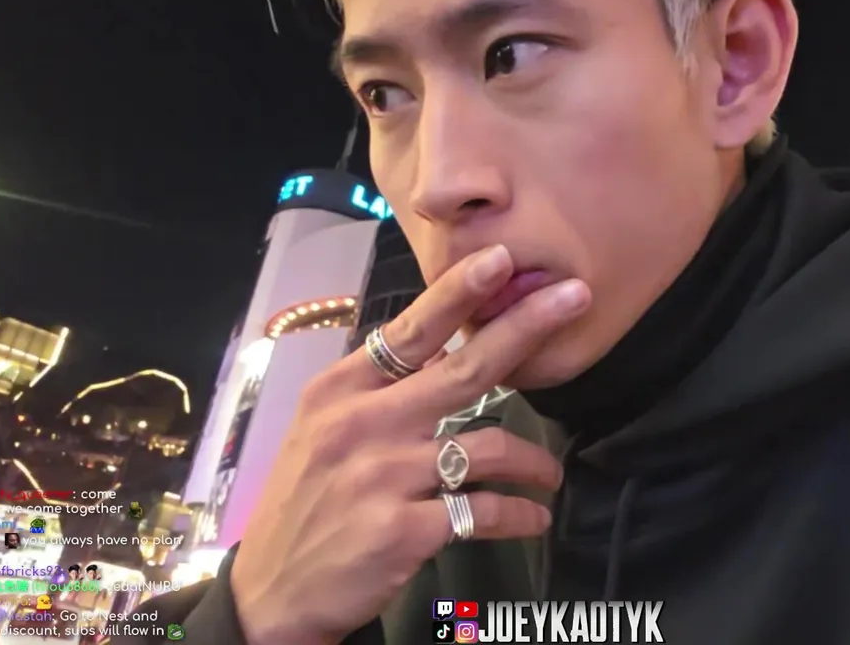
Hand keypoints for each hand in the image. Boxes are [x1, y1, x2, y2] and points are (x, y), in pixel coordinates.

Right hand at [229, 244, 590, 644]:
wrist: (274, 592)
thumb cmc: (308, 502)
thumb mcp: (322, 431)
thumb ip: (377, 390)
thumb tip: (443, 348)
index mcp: (341, 391)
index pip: (410, 331)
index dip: (459, 291)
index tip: (502, 259)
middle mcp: (362, 424)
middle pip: (464, 369)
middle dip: (526, 327)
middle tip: (576, 297)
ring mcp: (384, 476)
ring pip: (488, 447)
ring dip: (534, 461)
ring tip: (549, 475)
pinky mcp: (405, 529)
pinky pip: (485, 510)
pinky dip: (520, 513)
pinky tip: (534, 517)